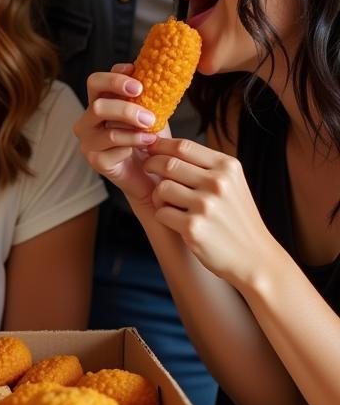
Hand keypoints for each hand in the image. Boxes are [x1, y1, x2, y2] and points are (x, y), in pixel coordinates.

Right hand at [73, 63, 163, 212]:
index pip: (95, 82)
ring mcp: (88, 141)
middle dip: (125, 106)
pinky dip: (132, 142)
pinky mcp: (95, 160)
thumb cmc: (150, 142)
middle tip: (149, 114)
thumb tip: (153, 71)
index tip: (137, 80)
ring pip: (104, 125)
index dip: (114, 78)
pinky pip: (112, 145)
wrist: (154, 176)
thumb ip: (145, 94)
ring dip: (131, 124)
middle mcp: (88, 121)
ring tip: (152, 129)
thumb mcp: (151, 112)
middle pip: (97, 103)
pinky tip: (149, 144)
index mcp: (99, 104)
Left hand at [142, 137, 277, 287]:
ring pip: (161, 188)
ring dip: (158, 195)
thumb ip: (205, 165)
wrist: (255, 258)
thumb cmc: (237, 219)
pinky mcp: (193, 227)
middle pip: (168, 163)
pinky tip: (176, 221)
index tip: (150, 149)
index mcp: (227, 167)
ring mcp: (206, 205)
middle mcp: (218, 183)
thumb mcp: (232, 184)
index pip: (183, 146)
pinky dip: (163, 216)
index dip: (160, 145)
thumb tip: (166, 146)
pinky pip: (161, 212)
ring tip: (169, 202)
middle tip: (148, 169)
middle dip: (151, 164)